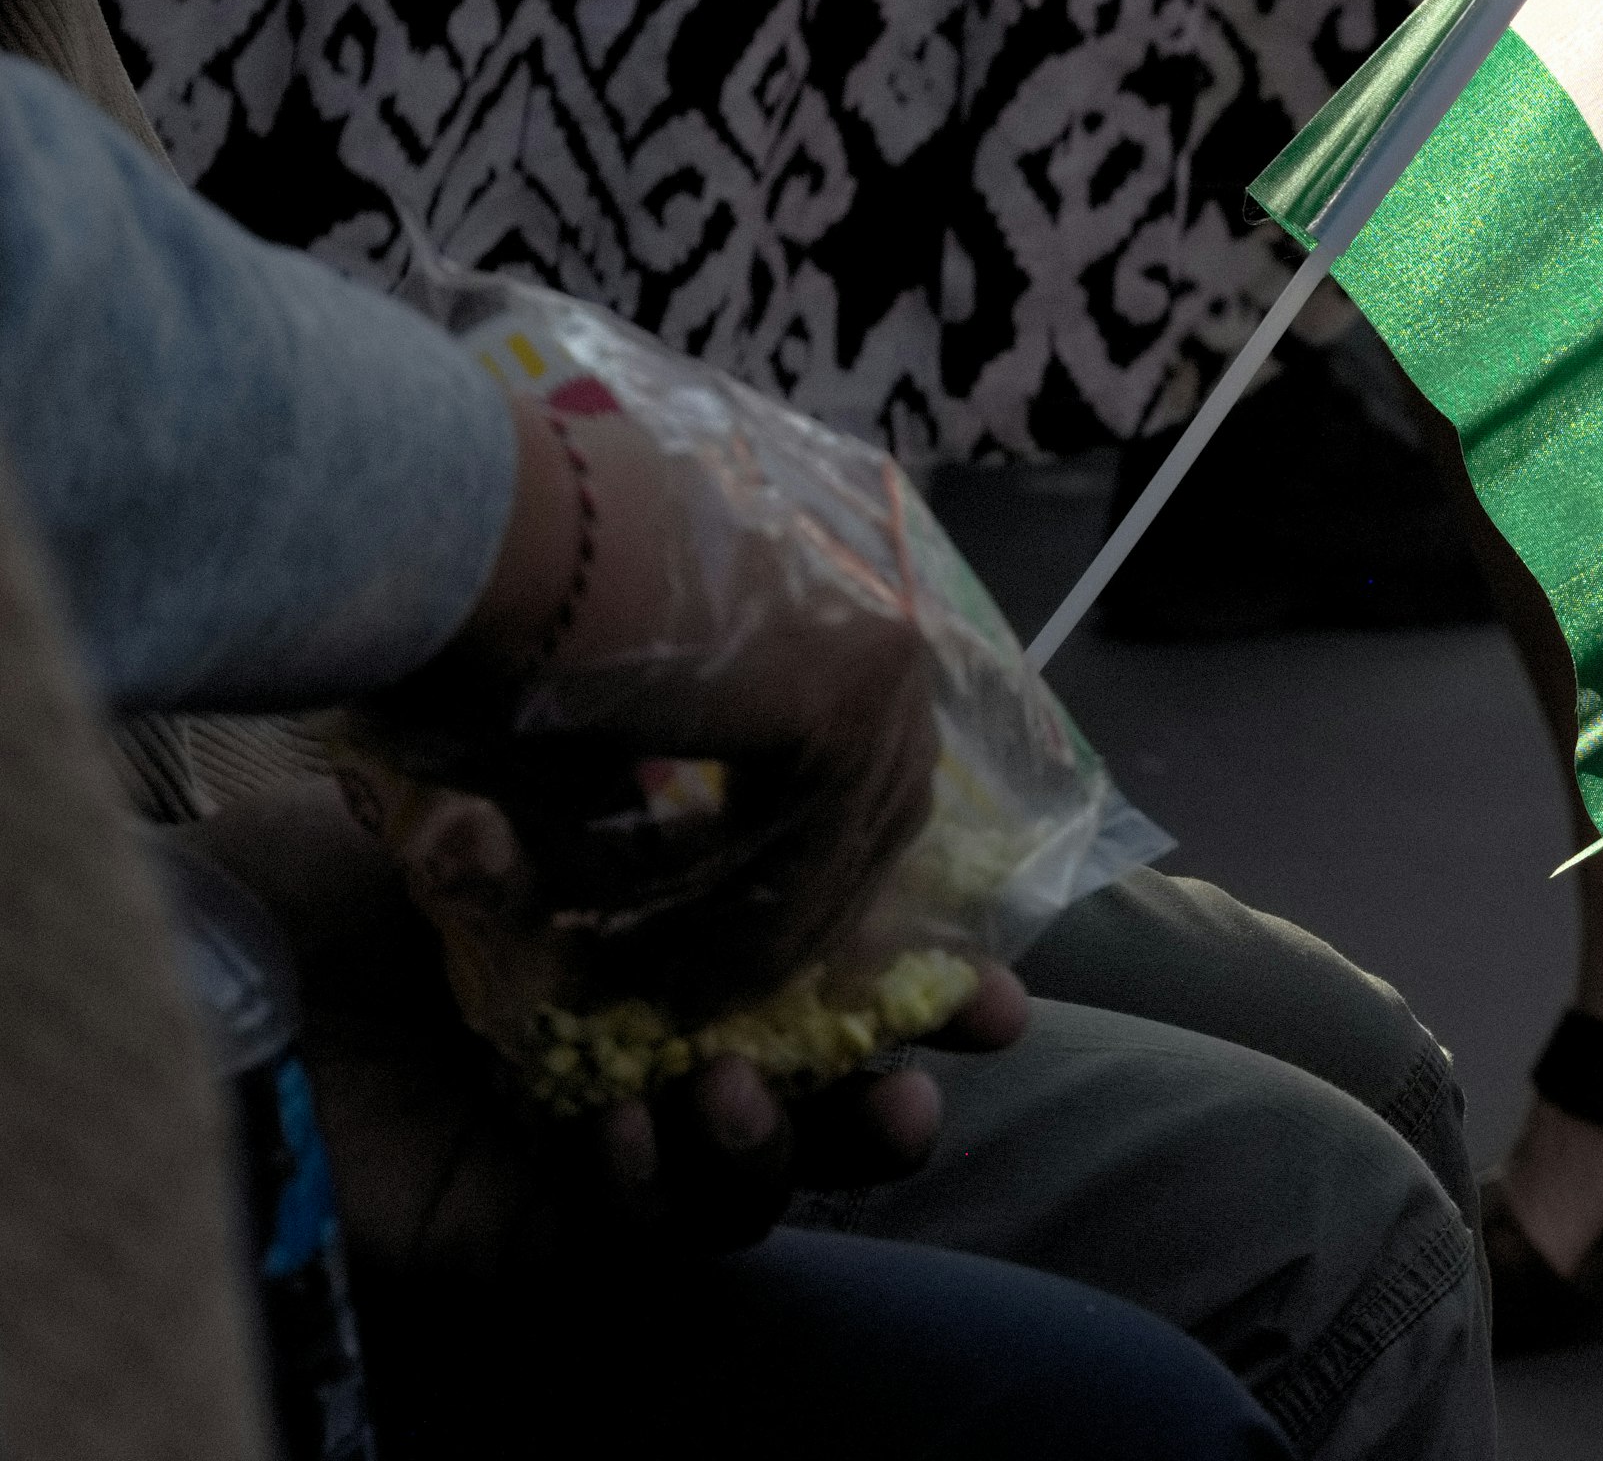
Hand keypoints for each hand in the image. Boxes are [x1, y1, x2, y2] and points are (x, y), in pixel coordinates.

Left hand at [188, 783, 1026, 1271]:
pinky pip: (662, 1232)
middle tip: (953, 1062)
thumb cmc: (342, 866)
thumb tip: (784, 762)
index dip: (917, 976)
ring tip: (761, 1090)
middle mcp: (650, 1041)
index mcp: (661, 939)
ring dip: (804, 1142)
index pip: (823, 968)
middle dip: (904, 1080)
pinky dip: (677, 1185)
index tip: (994, 978)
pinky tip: (638, 1126)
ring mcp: (605, 1140)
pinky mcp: (547, 1226)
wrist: (215, 969)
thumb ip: (645, 790)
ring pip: (765, 1174)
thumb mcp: (519, 792)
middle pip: (823, 1084)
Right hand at [362, 389, 940, 1025]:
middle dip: (793, 904)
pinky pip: (812, 862)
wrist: (472, 539)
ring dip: (755, 931)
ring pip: (843, 843)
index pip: (863, 747)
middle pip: (873, 801)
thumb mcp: (588, 700)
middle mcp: (883, 612)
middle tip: (708, 980)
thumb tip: (617, 834)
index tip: (736, 926)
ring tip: (672, 995)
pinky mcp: (845, 713)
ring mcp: (879, 658)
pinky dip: (750, 933)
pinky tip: (681, 986)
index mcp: (841, 585)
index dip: (806, 846)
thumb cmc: (492, 596)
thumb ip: (632, 764)